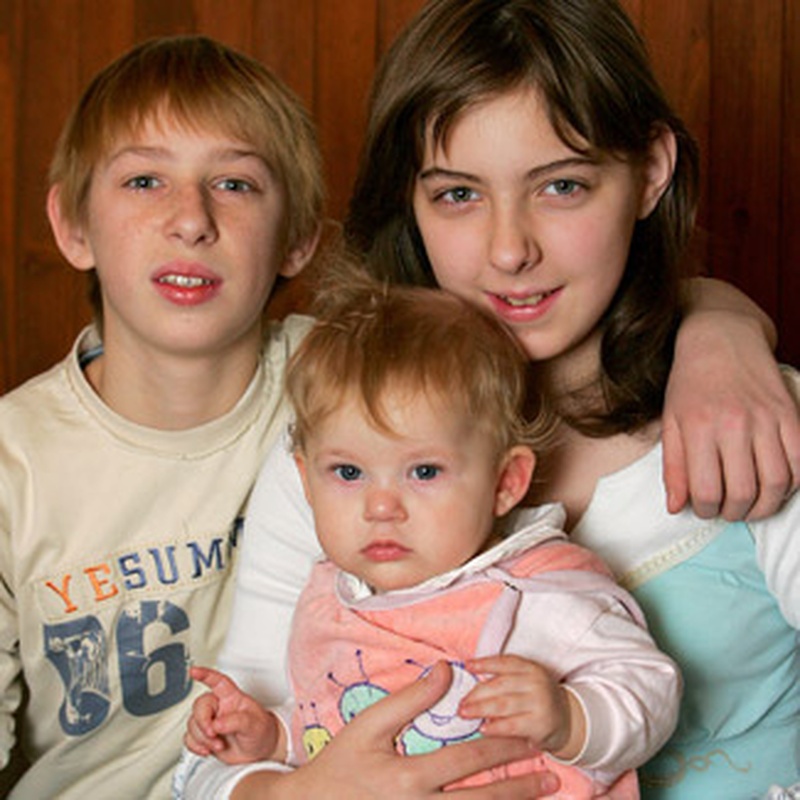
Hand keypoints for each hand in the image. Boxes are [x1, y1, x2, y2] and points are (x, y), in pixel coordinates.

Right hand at [185, 666, 281, 764]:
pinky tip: (207, 749)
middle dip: (203, 722)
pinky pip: (189, 738)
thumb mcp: (254, 724)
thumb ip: (237, 721)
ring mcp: (211, 722)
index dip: (205, 674)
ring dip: (202, 738)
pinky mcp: (204, 737)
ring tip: (218, 745)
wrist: (260, 750)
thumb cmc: (261, 731)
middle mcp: (219, 707)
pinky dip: (195, 746)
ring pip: (193, 724)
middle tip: (213, 733)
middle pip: (200, 706)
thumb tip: (217, 723)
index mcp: (232, 697)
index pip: (218, 681)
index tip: (193, 671)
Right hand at [232, 661, 559, 799]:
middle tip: (553, 778)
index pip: (469, 761)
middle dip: (521, 788)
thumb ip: (410, 697)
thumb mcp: (369, 724)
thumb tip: (446, 670)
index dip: (504, 749)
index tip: (531, 741)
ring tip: (541, 799)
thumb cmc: (339, 765)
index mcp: (409, 776)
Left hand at [460, 655, 583, 761]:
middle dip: (476, 694)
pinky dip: (495, 727)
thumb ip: (501, 681)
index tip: (466, 666)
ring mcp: (540, 702)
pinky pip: (513, 725)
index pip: (504, 662)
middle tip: (459, 703)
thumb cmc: (535, 699)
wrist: (567, 721)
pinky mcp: (541, 724)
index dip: (484, 663)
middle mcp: (536, 682)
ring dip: (480, 709)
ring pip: (503, 704)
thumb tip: (469, 687)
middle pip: (500, 684)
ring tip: (464, 713)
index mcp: (530, 668)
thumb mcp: (524, 682)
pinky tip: (483, 728)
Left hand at [664, 298, 799, 519]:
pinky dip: (792, 484)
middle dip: (735, 513)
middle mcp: (734, 424)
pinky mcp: (790, 414)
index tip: (703, 510)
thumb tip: (676, 508)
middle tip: (728, 511)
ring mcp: (766, 418)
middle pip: (743, 492)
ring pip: (776, 482)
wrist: (721, 339)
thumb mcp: (670, 422)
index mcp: (698, 427)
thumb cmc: (690, 383)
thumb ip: (673, 468)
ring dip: (765, 505)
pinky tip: (776, 487)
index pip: (706, 490)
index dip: (706, 511)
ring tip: (751, 506)